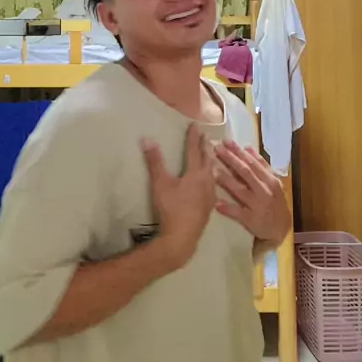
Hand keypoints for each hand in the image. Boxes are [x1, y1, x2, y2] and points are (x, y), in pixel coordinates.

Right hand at [142, 124, 214, 269]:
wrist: (182, 237)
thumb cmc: (171, 208)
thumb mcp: (160, 183)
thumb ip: (154, 161)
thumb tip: (147, 139)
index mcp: (196, 173)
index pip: (194, 150)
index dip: (193, 137)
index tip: (195, 125)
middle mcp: (207, 181)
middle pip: (208, 160)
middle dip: (206, 147)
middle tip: (206, 137)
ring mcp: (210, 194)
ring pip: (214, 173)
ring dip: (211, 162)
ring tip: (211, 155)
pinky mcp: (210, 206)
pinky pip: (214, 185)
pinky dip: (213, 176)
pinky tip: (211, 181)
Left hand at [214, 141, 290, 245]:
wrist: (281, 229)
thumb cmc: (274, 202)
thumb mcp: (272, 182)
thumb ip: (261, 165)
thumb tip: (248, 147)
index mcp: (270, 180)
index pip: (252, 163)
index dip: (239, 152)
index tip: (226, 142)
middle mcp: (264, 191)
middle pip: (245, 173)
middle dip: (231, 160)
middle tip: (217, 149)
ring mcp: (258, 206)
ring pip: (241, 191)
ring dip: (227, 181)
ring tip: (214, 172)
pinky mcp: (251, 220)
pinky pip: (238, 213)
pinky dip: (228, 208)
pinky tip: (217, 203)